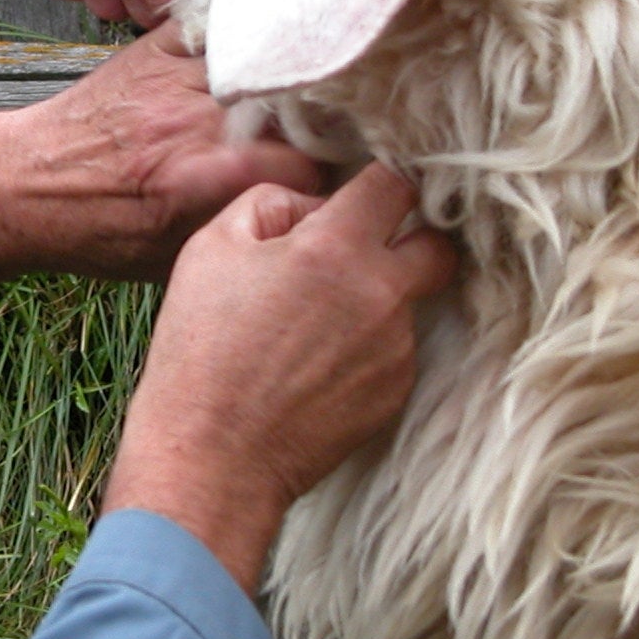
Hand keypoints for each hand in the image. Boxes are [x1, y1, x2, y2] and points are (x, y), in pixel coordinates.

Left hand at [0, 24, 325, 292]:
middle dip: (333, 121)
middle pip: (297, 107)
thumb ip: (240, 233)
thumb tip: (309, 224)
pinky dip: (259, 27)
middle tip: (357, 132)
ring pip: (269, 57)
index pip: (305, 167)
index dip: (337, 178)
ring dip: (302, 73)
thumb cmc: (96, 233)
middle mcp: (191, 120)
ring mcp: (176, 76)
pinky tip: (285, 38)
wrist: (24, 184)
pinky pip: (228, 21)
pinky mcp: (160, 46)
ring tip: (332, 86)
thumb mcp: (171, 260)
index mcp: (196, 181)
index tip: (350, 184)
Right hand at [105, 163, 455, 593]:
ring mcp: (397, 347)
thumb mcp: (210, 248)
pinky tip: (317, 368)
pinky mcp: (397, 392)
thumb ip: (273, 202)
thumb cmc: (200, 350)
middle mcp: (382, 293)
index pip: (397, 185)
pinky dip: (367, 350)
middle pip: (437, 246)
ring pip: (409, 303)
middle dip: (411, 240)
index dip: (382, 183)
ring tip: (313, 329)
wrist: (213, 455)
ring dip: (377, 301)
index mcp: (336, 247)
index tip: (366, 195)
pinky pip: (396, 351)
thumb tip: (318, 207)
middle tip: (365, 254)